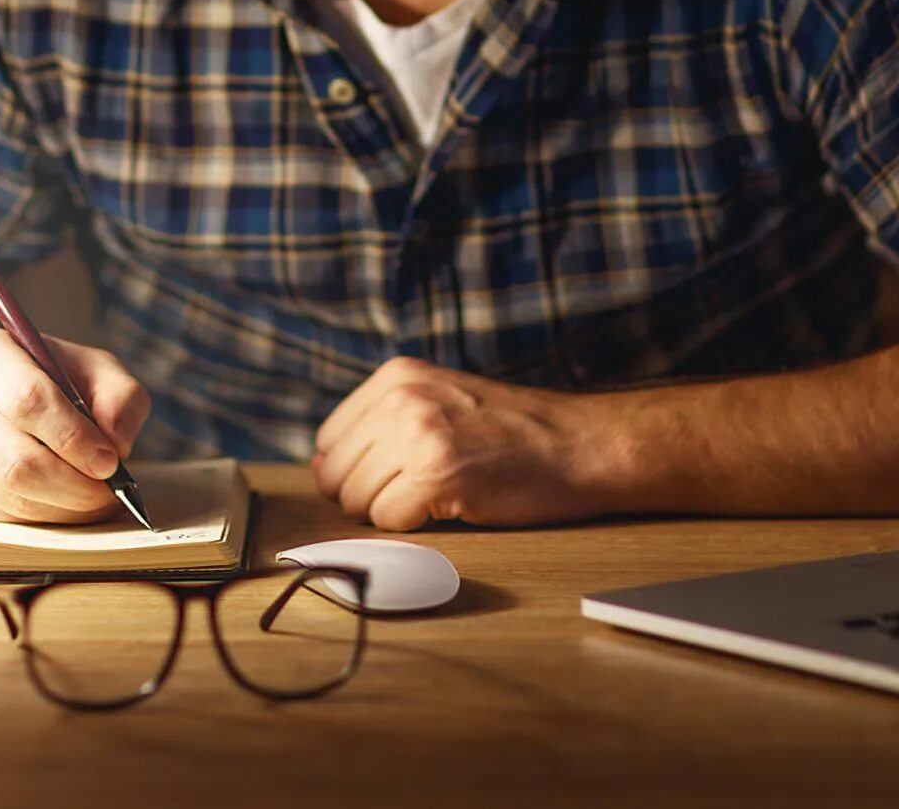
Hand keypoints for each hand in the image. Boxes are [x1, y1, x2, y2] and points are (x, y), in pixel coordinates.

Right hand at [0, 327, 150, 522]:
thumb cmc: (51, 379)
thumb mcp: (94, 369)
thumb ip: (119, 397)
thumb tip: (116, 444)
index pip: (26, 400)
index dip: (73, 437)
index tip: (109, 462)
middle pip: (15, 460)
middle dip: (73, 485)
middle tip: (109, 492)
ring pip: (9, 495)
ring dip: (63, 507)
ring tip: (95, 499)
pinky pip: (1, 518)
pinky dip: (43, 519)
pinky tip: (65, 503)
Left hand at [309, 357, 612, 530]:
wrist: (580, 444)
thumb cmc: (513, 431)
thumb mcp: (440, 399)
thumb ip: (380, 422)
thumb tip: (319, 466)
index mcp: (396, 374)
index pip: (328, 439)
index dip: (355, 468)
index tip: (395, 472)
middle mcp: (400, 397)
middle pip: (334, 473)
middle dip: (367, 493)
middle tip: (419, 487)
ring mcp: (417, 434)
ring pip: (355, 500)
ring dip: (392, 508)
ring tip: (440, 489)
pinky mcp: (437, 475)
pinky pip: (388, 520)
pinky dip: (414, 524)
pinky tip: (453, 502)